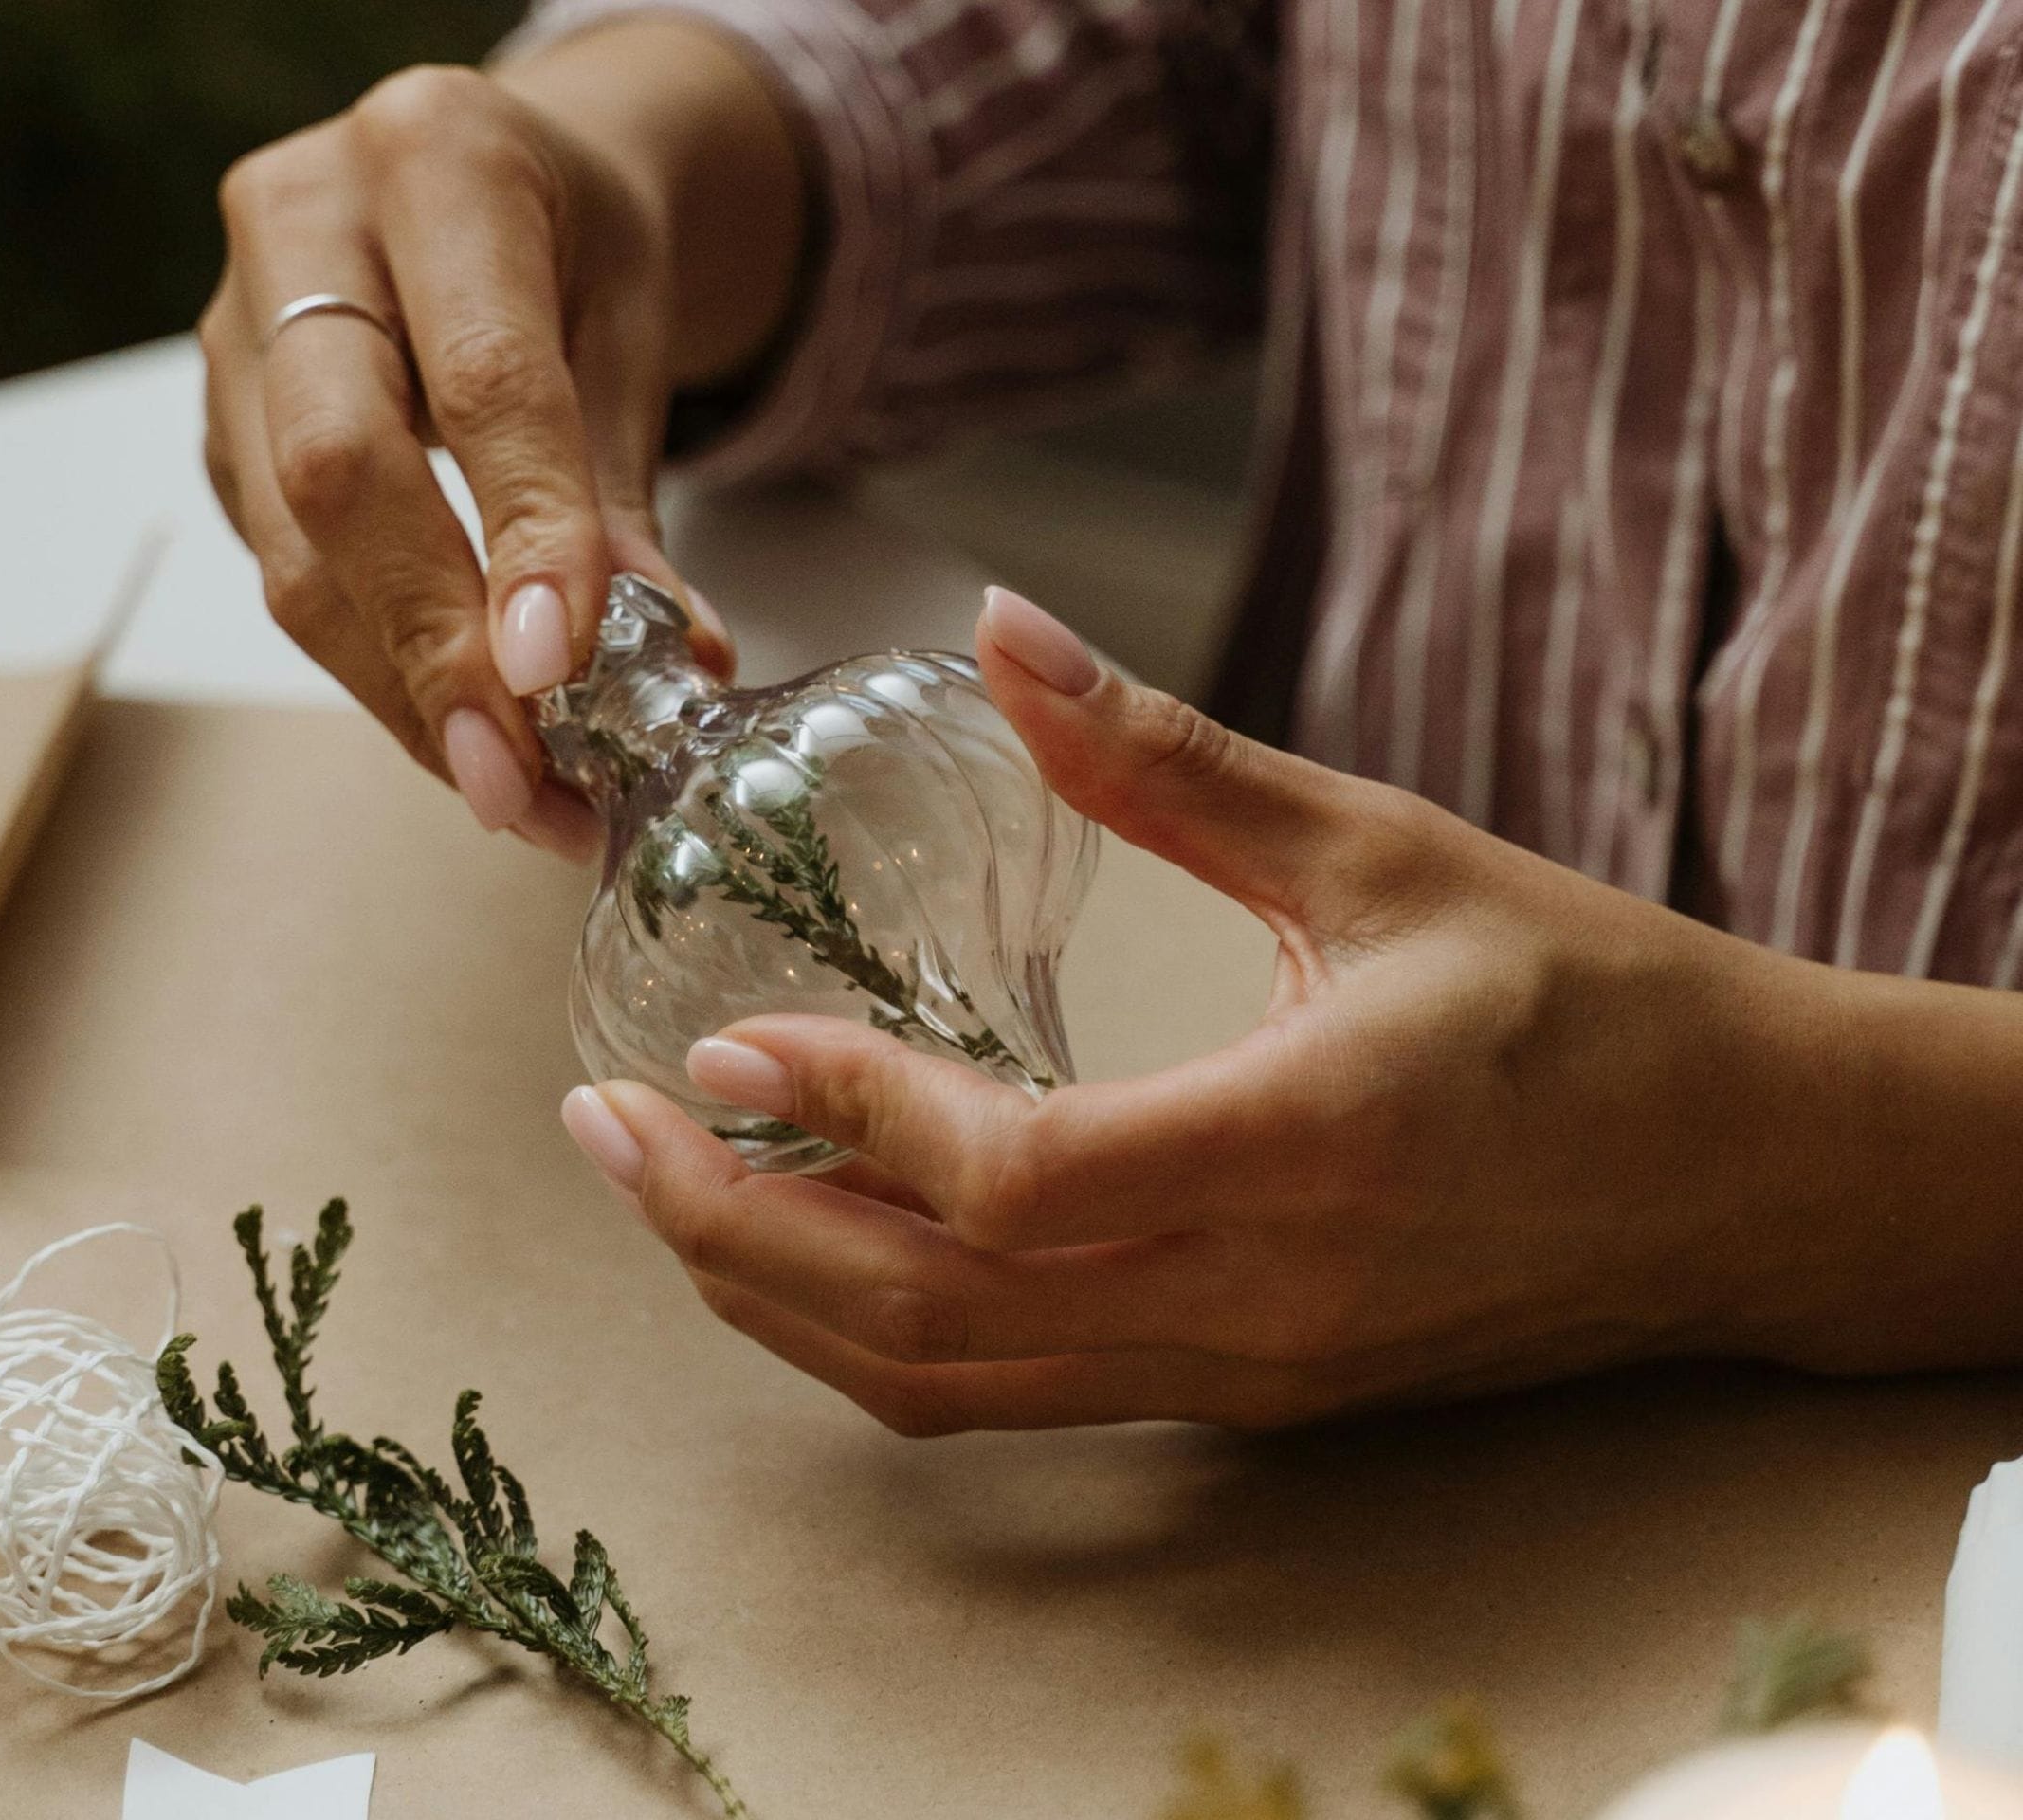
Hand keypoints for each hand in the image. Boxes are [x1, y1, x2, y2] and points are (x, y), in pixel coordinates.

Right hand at [198, 25, 802, 856]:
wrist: (489, 179)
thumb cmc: (572, 241)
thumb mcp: (633, 324)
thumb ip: (625, 492)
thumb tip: (667, 662)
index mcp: (435, 156)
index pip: (477, 376)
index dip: (521, 535)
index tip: (564, 672)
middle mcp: (301, 225)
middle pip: (338, 471)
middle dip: (434, 647)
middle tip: (520, 783)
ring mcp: (232, 326)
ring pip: (292, 551)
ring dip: (406, 695)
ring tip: (520, 798)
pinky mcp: (217, 423)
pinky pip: (287, 573)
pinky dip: (381, 672)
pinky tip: (461, 737)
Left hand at [558, 587, 1910, 1432]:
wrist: (1751, 1181)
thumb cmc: (1596, 1000)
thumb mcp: (1385, 847)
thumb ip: (1170, 759)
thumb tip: (996, 630)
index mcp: (1302, 1148)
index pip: (1016, 1184)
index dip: (848, 1121)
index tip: (720, 1042)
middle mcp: (1255, 1298)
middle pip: (931, 1320)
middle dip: (737, 1236)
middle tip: (600, 1131)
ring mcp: (1243, 1370)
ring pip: (954, 1383)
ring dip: (784, 1301)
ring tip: (665, 1192)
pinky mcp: (1244, 1390)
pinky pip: (1015, 1393)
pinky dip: (881, 1335)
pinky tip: (810, 1249)